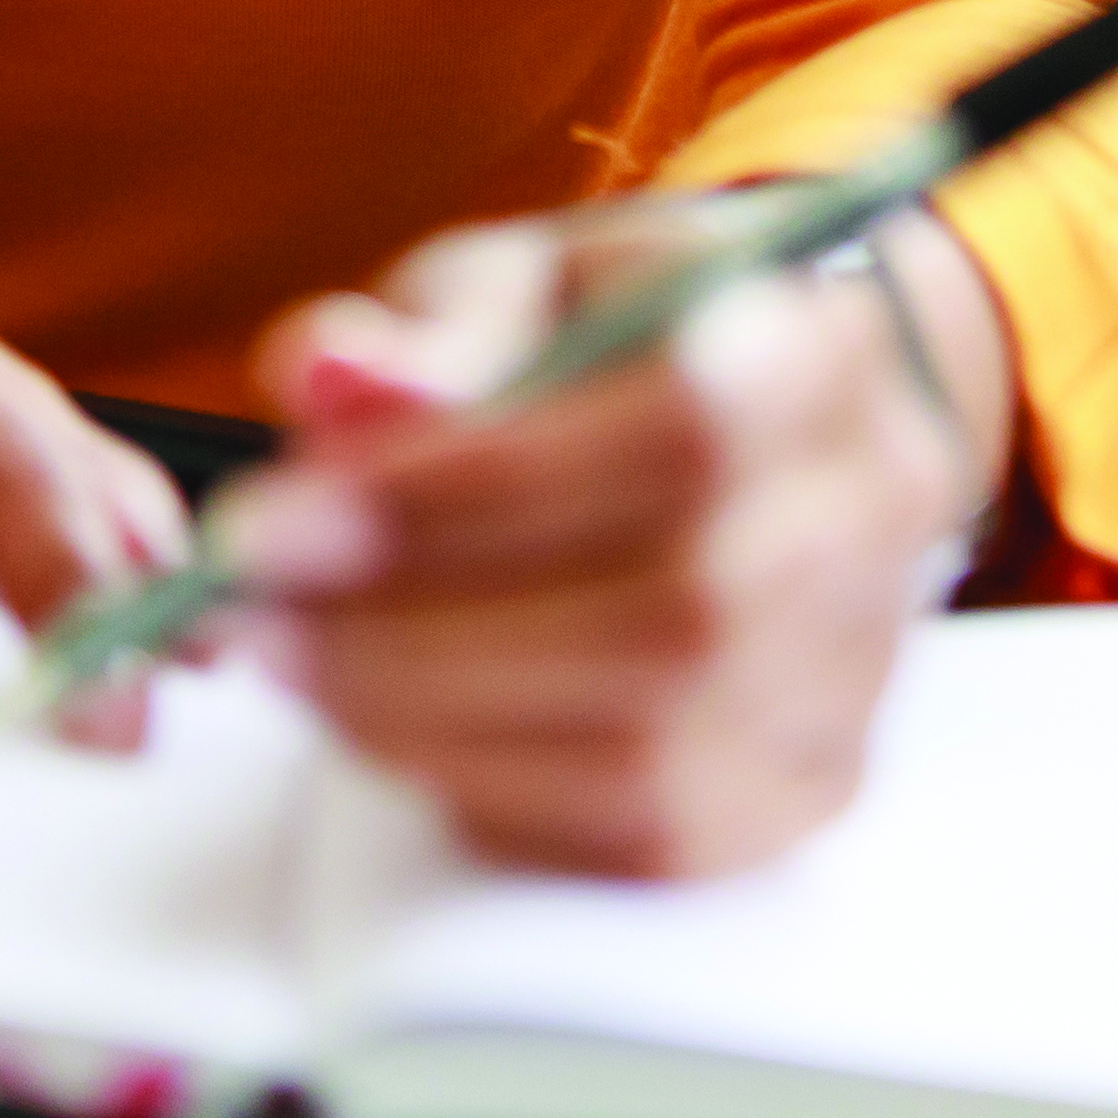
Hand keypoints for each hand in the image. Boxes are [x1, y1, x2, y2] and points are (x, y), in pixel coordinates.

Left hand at [222, 198, 1010, 875]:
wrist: (771, 420)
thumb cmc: (619, 335)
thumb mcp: (521, 280)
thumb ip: (430, 331)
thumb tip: (332, 383)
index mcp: (810, 351)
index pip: (674, 434)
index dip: (461, 490)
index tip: (273, 522)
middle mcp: (865, 519)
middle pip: (663, 616)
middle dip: (415, 631)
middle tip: (251, 613)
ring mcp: (855, 670)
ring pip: (649, 749)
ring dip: (429, 721)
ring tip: (298, 660)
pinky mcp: (810, 782)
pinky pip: (646, 836)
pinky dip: (492, 789)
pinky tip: (395, 721)